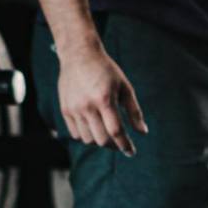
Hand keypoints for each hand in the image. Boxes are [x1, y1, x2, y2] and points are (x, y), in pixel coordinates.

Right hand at [59, 40, 146, 155]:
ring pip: (88, 139)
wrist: (79, 55)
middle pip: (102, 139)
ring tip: (107, 134)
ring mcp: (73, 109)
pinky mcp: (65, 109)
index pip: (116, 131)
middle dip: (114, 145)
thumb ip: (134, 111)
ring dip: (100, 141)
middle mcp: (87, 106)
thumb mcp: (125, 87)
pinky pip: (76, 134)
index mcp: (104, 99)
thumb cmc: (106, 71)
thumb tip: (143, 132)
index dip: (125, 145)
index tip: (131, 152)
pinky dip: (87, 136)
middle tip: (120, 142)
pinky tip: (94, 130)